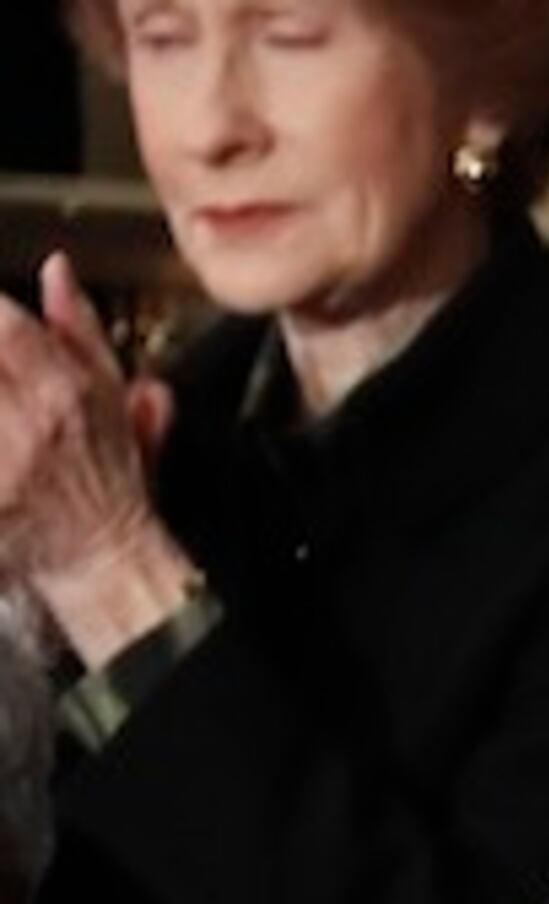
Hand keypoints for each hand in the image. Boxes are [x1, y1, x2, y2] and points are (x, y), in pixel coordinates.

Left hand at [0, 254, 192, 658]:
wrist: (105, 559)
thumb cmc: (108, 479)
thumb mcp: (110, 394)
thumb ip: (79, 329)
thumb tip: (57, 271)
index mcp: (61, 388)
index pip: (3, 324)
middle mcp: (27, 422)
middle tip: (0, 381)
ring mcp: (1, 465)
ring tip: (3, 410)